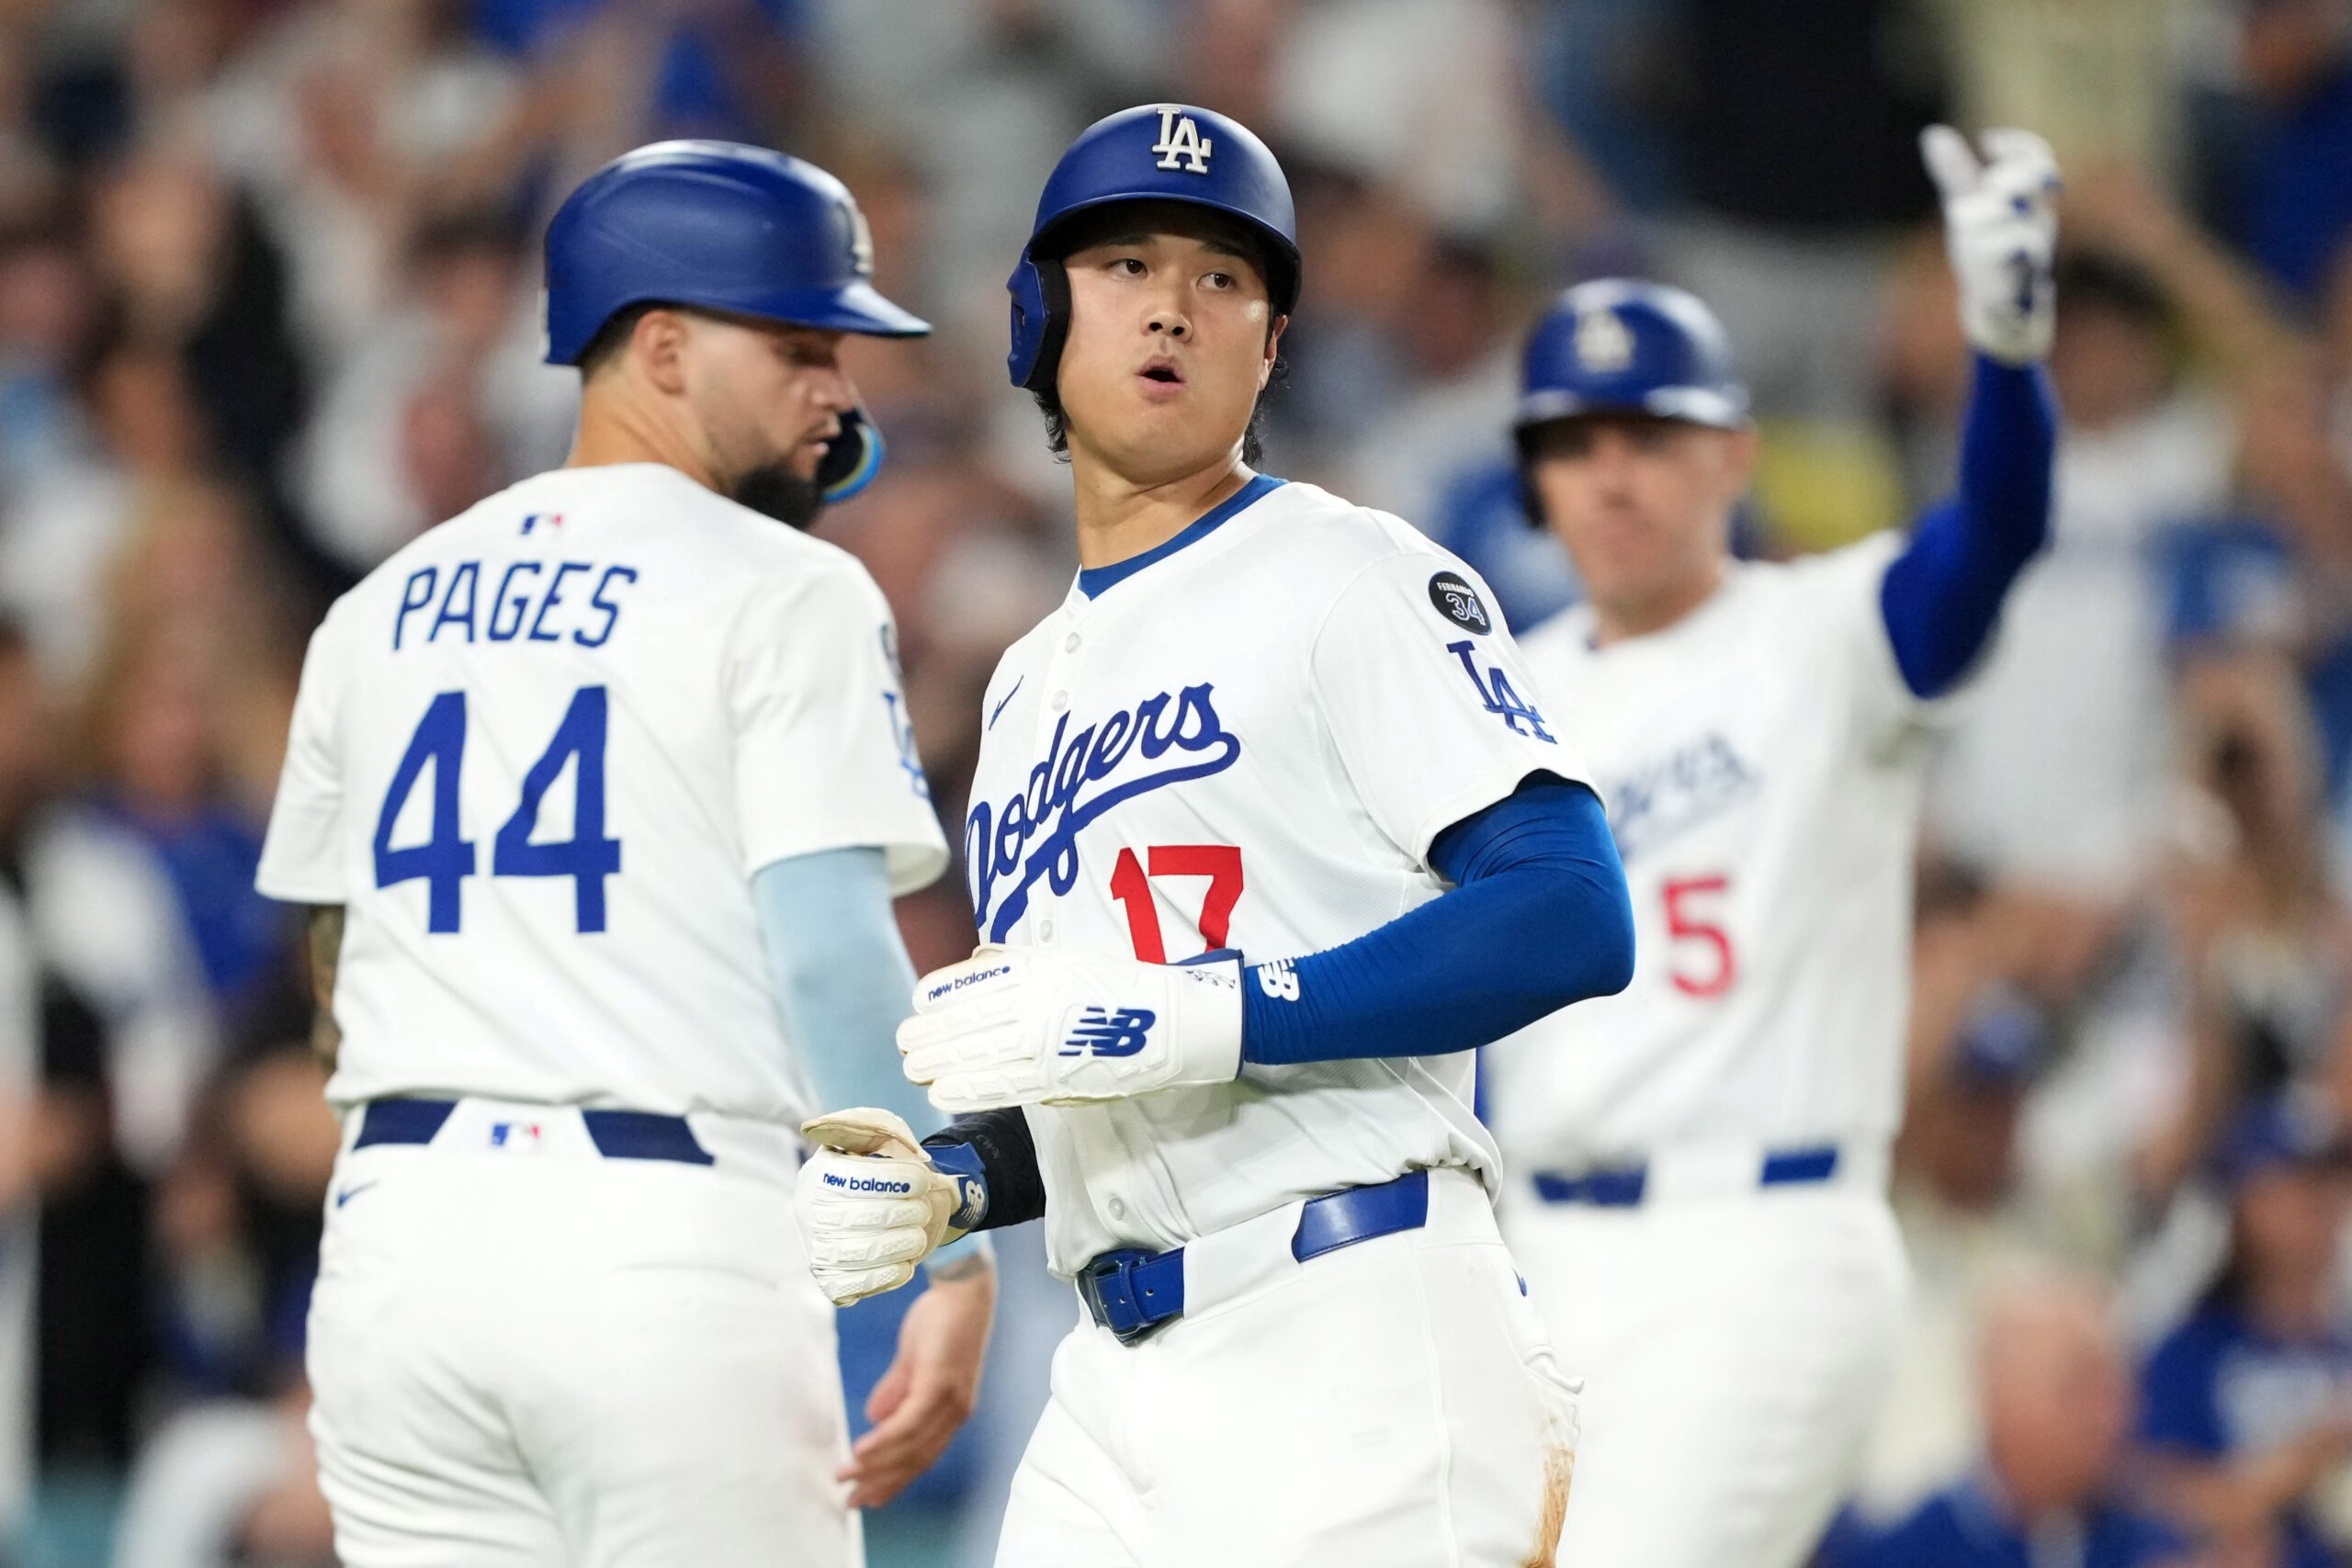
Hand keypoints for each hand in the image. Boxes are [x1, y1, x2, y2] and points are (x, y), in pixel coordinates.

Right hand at [796, 1108, 980, 1305]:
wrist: (885, 1206)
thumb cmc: (882, 1164)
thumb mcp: (877, 1134)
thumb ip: (866, 1126)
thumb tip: (816, 1128)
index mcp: (819, 1173)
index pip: (858, 1178)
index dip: (898, 1179)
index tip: (924, 1178)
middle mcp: (809, 1212)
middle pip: (861, 1217)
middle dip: (905, 1213)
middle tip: (924, 1209)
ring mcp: (817, 1248)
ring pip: (860, 1254)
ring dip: (901, 1245)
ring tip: (918, 1236)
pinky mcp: (829, 1278)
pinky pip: (854, 1285)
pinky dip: (885, 1276)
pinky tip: (905, 1265)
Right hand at [838, 1266, 994, 1508]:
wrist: (962, 1289)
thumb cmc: (940, 1322)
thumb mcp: (912, 1363)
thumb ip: (895, 1391)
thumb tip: (874, 1418)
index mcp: (950, 1412)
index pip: (921, 1457)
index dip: (894, 1480)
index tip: (869, 1499)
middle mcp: (955, 1414)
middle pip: (915, 1461)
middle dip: (881, 1484)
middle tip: (850, 1503)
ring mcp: (949, 1401)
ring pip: (910, 1447)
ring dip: (875, 1466)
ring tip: (845, 1477)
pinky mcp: (939, 1384)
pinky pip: (908, 1423)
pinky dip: (884, 1441)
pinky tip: (861, 1452)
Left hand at [898, 946, 1243, 1113]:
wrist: (1171, 1021)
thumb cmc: (1116, 987)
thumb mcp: (1066, 959)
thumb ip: (1019, 966)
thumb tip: (974, 971)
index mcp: (1036, 970)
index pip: (972, 984)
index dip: (938, 997)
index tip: (918, 1004)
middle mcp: (1034, 1003)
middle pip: (965, 1022)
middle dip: (928, 1035)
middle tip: (904, 1043)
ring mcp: (1044, 1043)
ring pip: (976, 1055)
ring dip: (938, 1064)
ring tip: (913, 1068)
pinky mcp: (1057, 1078)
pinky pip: (1003, 1086)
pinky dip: (968, 1089)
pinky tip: (943, 1092)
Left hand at [1921, 124, 2060, 364]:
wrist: (1996, 301)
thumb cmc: (1987, 247)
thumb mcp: (1969, 205)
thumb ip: (1956, 172)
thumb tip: (1934, 134)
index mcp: (2029, 198)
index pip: (2038, 158)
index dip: (2017, 145)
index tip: (1986, 140)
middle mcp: (2038, 217)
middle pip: (2032, 179)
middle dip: (2008, 176)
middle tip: (1989, 185)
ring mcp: (2034, 246)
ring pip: (2015, 216)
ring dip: (1985, 214)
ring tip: (1963, 221)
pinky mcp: (2021, 274)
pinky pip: (2013, 250)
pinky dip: (1995, 243)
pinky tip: (1981, 244)